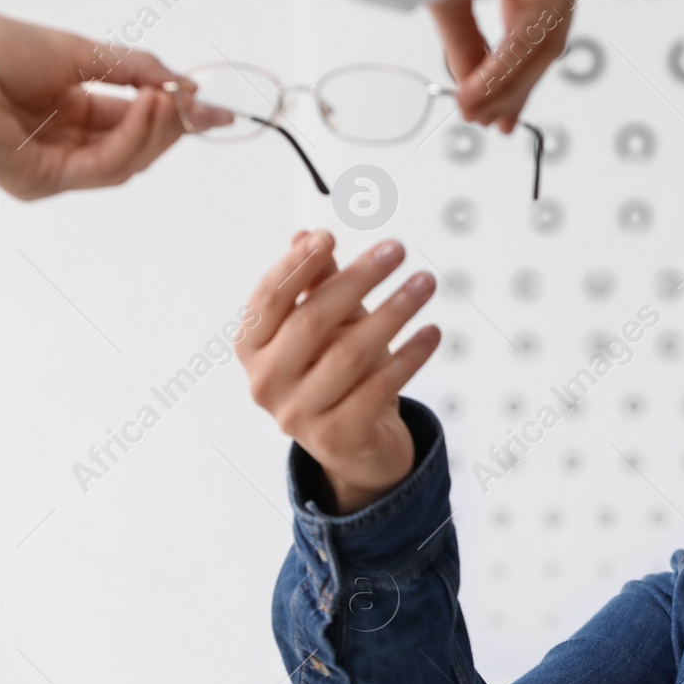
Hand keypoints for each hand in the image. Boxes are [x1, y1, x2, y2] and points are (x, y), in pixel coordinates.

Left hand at [0, 7, 203, 198]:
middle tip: (195, 101)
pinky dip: (133, 137)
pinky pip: (104, 166)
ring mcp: (53, 167)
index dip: (176, 116)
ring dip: (156, 129)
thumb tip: (184, 84)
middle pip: (138, 148)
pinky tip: (146, 106)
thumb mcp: (81, 51)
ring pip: (128, 163)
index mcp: (69, 110)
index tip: (216, 109)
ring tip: (168, 96)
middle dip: (173, 125)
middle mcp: (63, 143)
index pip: (133, 121)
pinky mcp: (42, 182)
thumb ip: (134, 70)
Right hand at [236, 228, 440, 515]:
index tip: (329, 237)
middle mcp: (266, 382)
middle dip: (358, 280)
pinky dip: (409, 357)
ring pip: (350, 353)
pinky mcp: (337, 437)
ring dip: (393, 312)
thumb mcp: (326, 326)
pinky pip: (379, 387)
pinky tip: (431, 332)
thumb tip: (304, 235)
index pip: (269, 299)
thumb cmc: (337, 375)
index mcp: (252, 348)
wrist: (356, 447)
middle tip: (396, 251)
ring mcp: (298, 415)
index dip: (297, 266)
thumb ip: (315, 285)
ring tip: (424, 284)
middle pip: (312, 321)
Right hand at [427, 0, 586, 134]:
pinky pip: (528, 36)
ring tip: (475, 112)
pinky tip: (474, 93)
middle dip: (515, 90)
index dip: (518, 77)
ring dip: (504, 87)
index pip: (540, 32)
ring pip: (541, 47)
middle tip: (493, 122)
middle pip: (545, 46)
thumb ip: (469, 50)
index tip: (501, 111)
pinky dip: (499, 69)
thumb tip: (472, 94)